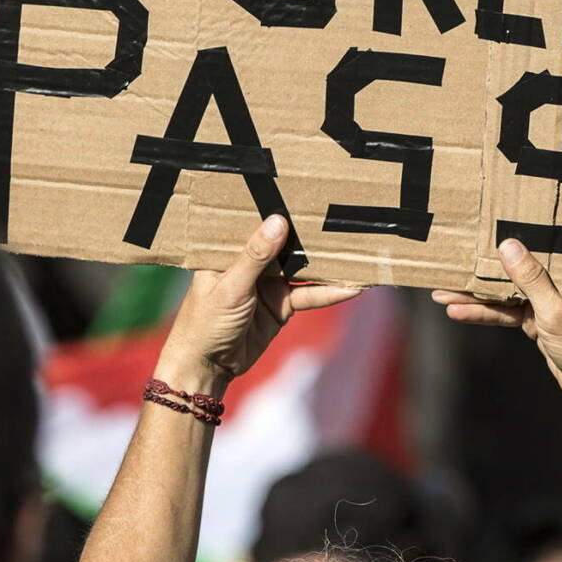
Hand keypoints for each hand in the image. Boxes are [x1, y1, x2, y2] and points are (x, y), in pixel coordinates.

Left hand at [157, 215, 362, 390]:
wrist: (207, 367)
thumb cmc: (205, 322)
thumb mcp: (230, 287)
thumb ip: (256, 256)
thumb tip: (279, 221)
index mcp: (229, 249)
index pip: (256, 223)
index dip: (279, 210)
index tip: (307, 194)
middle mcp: (250, 263)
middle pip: (285, 244)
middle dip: (310, 236)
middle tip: (341, 221)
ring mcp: (268, 284)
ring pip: (302, 269)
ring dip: (326, 266)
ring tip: (356, 254)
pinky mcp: (282, 305)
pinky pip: (308, 295)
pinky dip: (328, 293)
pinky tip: (350, 288)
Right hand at [433, 237, 561, 406]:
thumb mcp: (555, 312)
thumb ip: (532, 280)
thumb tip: (509, 246)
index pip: (535, 248)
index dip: (506, 240)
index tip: (476, 234)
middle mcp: (559, 282)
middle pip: (514, 271)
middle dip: (480, 273)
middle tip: (449, 268)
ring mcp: (547, 302)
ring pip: (505, 294)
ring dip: (475, 297)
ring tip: (441, 294)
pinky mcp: (538, 322)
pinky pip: (506, 313)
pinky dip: (484, 314)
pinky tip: (458, 312)